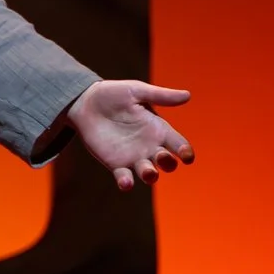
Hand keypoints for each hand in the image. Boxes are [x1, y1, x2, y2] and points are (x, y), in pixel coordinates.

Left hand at [69, 79, 194, 191]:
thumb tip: (187, 95)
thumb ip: (160, 96)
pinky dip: (126, 182)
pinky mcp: (116, 164)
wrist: (86, 103)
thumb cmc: (114, 94)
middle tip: (161, 156)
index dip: (185, 151)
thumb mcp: (137, 91)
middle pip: (167, 162)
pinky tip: (126, 182)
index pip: (178, 144)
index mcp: (158, 129)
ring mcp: (134, 157)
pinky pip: (125, 178)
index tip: (186, 155)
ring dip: (151, 175)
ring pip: (149, 173)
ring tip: (148, 172)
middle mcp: (150, 146)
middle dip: (168, 163)